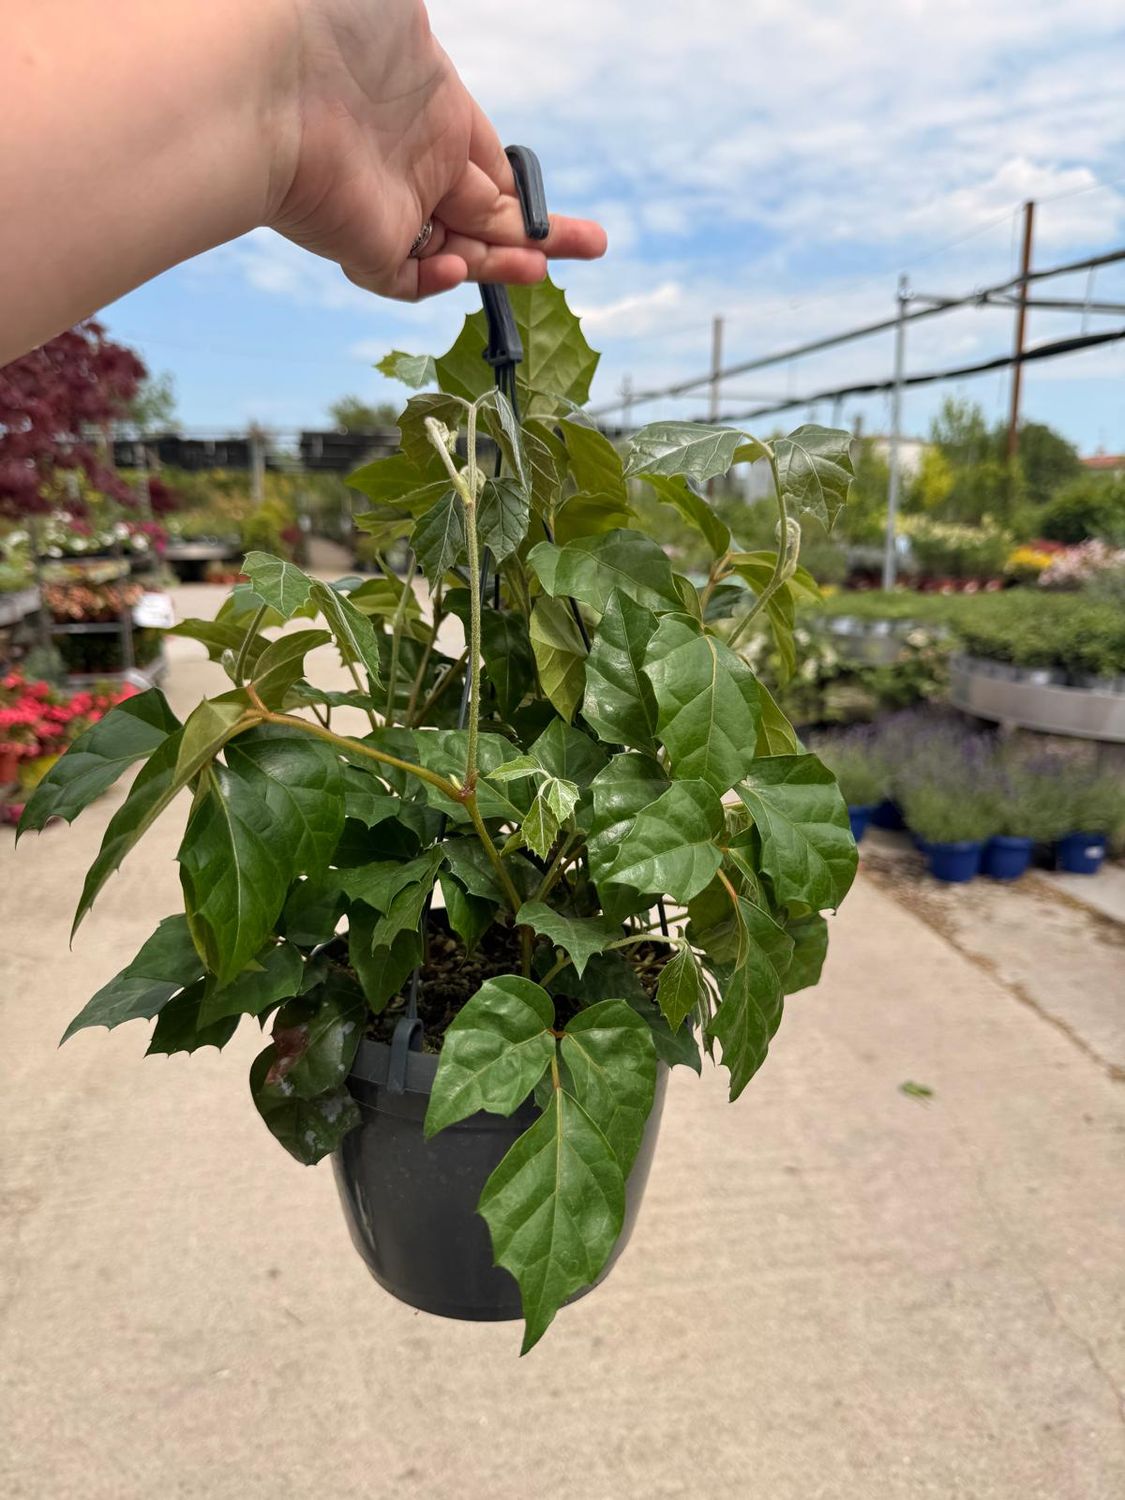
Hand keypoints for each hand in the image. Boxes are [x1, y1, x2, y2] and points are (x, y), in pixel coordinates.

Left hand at [270, 0, 606, 299]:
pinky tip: (460, 267)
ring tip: (544, 268)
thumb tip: (428, 40)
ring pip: (458, 252)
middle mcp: (411, 162)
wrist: (265, 75)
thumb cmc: (332, 25)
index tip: (545, 208)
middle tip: (592, 246)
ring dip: (504, 263)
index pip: (485, 161)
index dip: (519, 189)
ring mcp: (387, 207)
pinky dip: (440, 280)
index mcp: (429, 106)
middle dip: (538, 234)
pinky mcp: (363, 245)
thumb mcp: (403, 11)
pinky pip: (409, 279)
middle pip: (486, 213)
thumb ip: (429, 37)